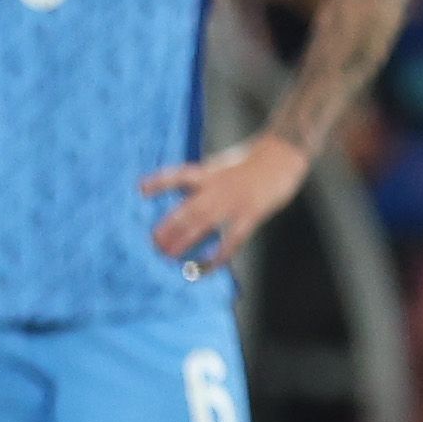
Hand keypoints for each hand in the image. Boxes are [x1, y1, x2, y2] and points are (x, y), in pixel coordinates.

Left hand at [142, 135, 308, 268]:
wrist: (283, 154)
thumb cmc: (251, 160)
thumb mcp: (221, 164)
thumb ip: (204, 180)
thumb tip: (183, 192)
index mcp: (207, 172)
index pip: (177, 176)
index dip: (159, 182)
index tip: (140, 190)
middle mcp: (216, 187)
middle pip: (186, 210)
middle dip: (168, 227)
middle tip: (153, 242)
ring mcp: (232, 202)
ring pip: (202, 225)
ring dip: (183, 241)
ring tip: (167, 254)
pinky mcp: (250, 215)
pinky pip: (231, 240)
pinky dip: (217, 256)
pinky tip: (204, 267)